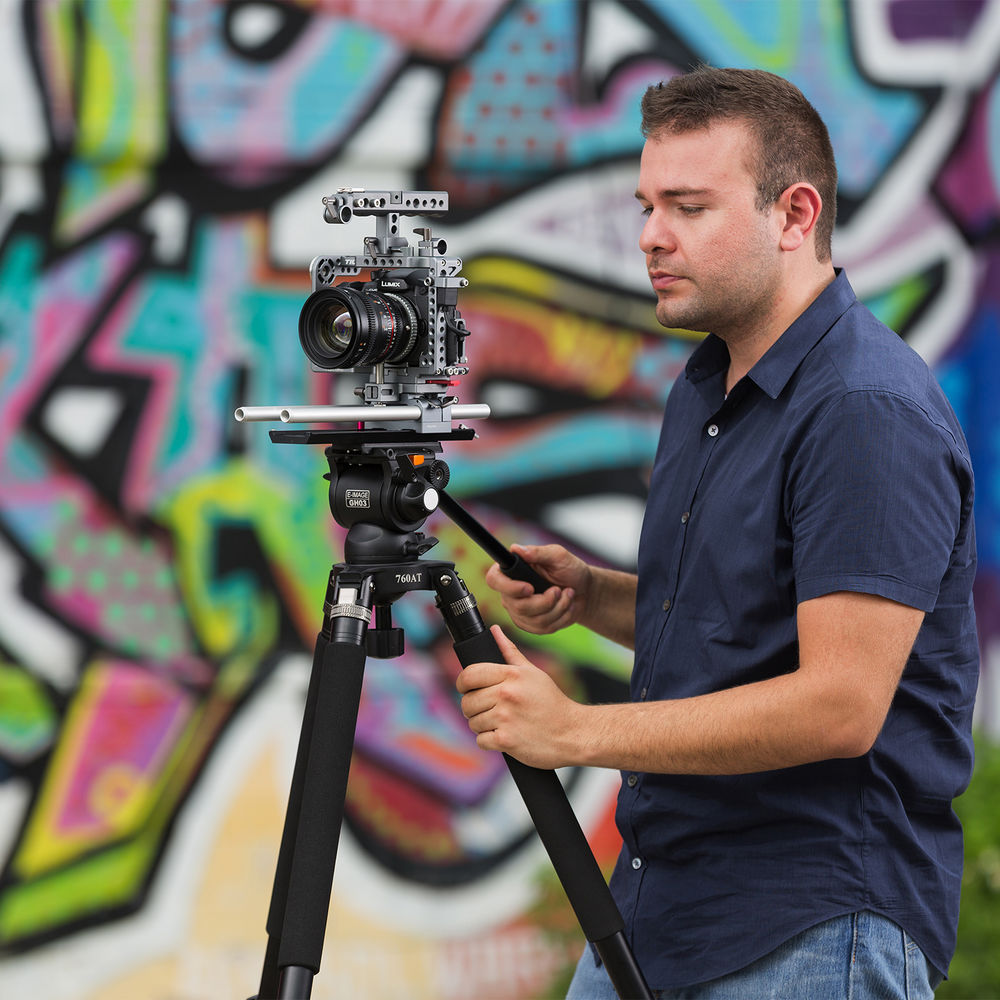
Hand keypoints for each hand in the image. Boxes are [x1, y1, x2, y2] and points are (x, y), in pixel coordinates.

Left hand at [456, 625, 583, 769]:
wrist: (572, 733)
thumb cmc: (552, 702)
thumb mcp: (533, 673)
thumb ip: (510, 652)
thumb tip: (494, 630)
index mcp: (511, 675)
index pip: (470, 674)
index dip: (462, 683)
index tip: (465, 689)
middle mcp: (506, 694)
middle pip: (468, 701)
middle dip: (473, 708)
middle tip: (487, 710)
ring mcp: (505, 718)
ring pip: (472, 722)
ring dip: (482, 726)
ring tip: (500, 723)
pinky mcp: (506, 741)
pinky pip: (481, 741)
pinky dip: (489, 741)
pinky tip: (504, 736)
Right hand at [485, 544, 590, 634]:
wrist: (583, 590)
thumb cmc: (570, 569)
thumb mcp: (558, 556)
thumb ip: (538, 552)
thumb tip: (516, 549)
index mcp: (512, 571)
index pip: (494, 580)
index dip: (509, 588)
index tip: (530, 588)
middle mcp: (510, 592)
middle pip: (517, 606)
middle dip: (545, 601)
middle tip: (558, 590)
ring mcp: (519, 610)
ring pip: (532, 619)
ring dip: (557, 607)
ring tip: (567, 595)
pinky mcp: (530, 624)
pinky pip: (541, 628)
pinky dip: (560, 617)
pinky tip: (565, 606)